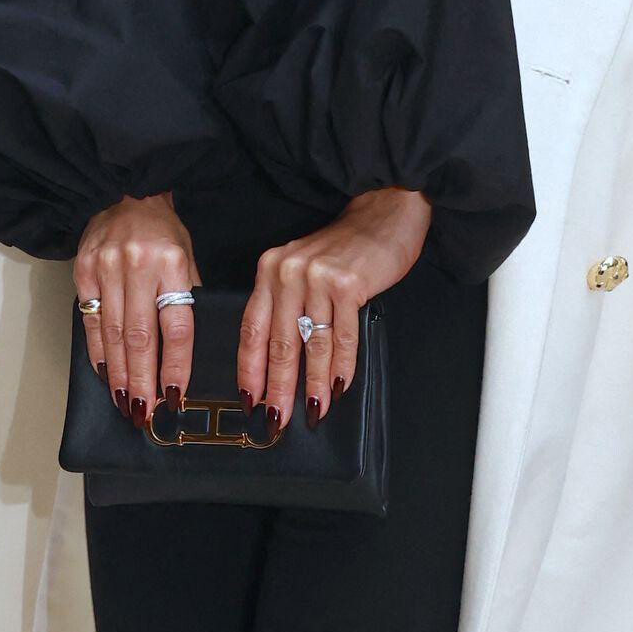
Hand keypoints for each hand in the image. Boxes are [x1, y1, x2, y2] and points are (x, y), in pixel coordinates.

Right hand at [75, 193, 200, 430]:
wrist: (125, 193)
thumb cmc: (162, 231)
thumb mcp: (187, 257)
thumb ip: (187, 297)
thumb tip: (186, 352)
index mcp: (172, 262)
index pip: (177, 325)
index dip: (175, 365)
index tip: (175, 396)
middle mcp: (138, 265)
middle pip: (140, 337)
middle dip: (143, 380)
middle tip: (145, 413)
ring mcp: (107, 268)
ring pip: (112, 334)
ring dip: (119, 374)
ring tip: (126, 402)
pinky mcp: (83, 270)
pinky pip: (90, 320)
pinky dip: (97, 351)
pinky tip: (104, 373)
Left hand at [240, 187, 432, 435]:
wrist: (383, 211)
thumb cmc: (343, 247)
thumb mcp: (302, 268)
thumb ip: (287, 304)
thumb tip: (278, 362)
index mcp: (270, 269)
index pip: (252, 328)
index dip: (251, 368)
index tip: (250, 400)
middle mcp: (288, 271)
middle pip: (279, 342)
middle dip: (277, 388)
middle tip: (276, 420)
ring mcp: (318, 277)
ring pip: (312, 344)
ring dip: (312, 384)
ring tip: (313, 413)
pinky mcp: (348, 284)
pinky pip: (342, 337)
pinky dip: (342, 367)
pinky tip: (340, 388)